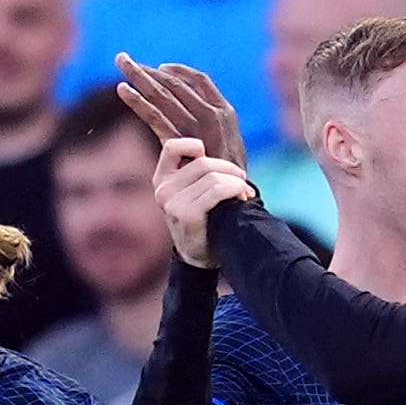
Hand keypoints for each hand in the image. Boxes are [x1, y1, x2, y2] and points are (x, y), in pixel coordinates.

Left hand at [116, 54, 248, 168]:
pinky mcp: (181, 143)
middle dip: (148, 71)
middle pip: (175, 85)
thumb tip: (195, 124)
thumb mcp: (228, 150)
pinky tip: (122, 90)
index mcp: (226, 112)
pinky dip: (137, 102)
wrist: (234, 203)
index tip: (160, 69)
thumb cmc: (230, 179)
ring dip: (139, 77)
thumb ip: (212, 133)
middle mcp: (212, 115)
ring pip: (163, 95)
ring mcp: (196, 128)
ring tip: (121, 62)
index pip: (200, 82)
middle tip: (124, 59)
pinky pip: (155, 116)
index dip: (178, 72)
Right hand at [153, 136, 253, 267]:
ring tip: (244, 194)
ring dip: (237, 182)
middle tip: (242, 182)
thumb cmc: (203, 222)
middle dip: (229, 169)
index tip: (212, 160)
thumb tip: (221, 145)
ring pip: (213, 176)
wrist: (199, 259)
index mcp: (162, 180)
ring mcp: (172, 203)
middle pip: (203, 162)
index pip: (173, 147)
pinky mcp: (186, 214)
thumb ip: (198, 172)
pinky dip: (236, 190)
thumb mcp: (193, 194)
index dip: (195, 145)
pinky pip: (218, 190)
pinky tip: (242, 200)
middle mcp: (163, 190)